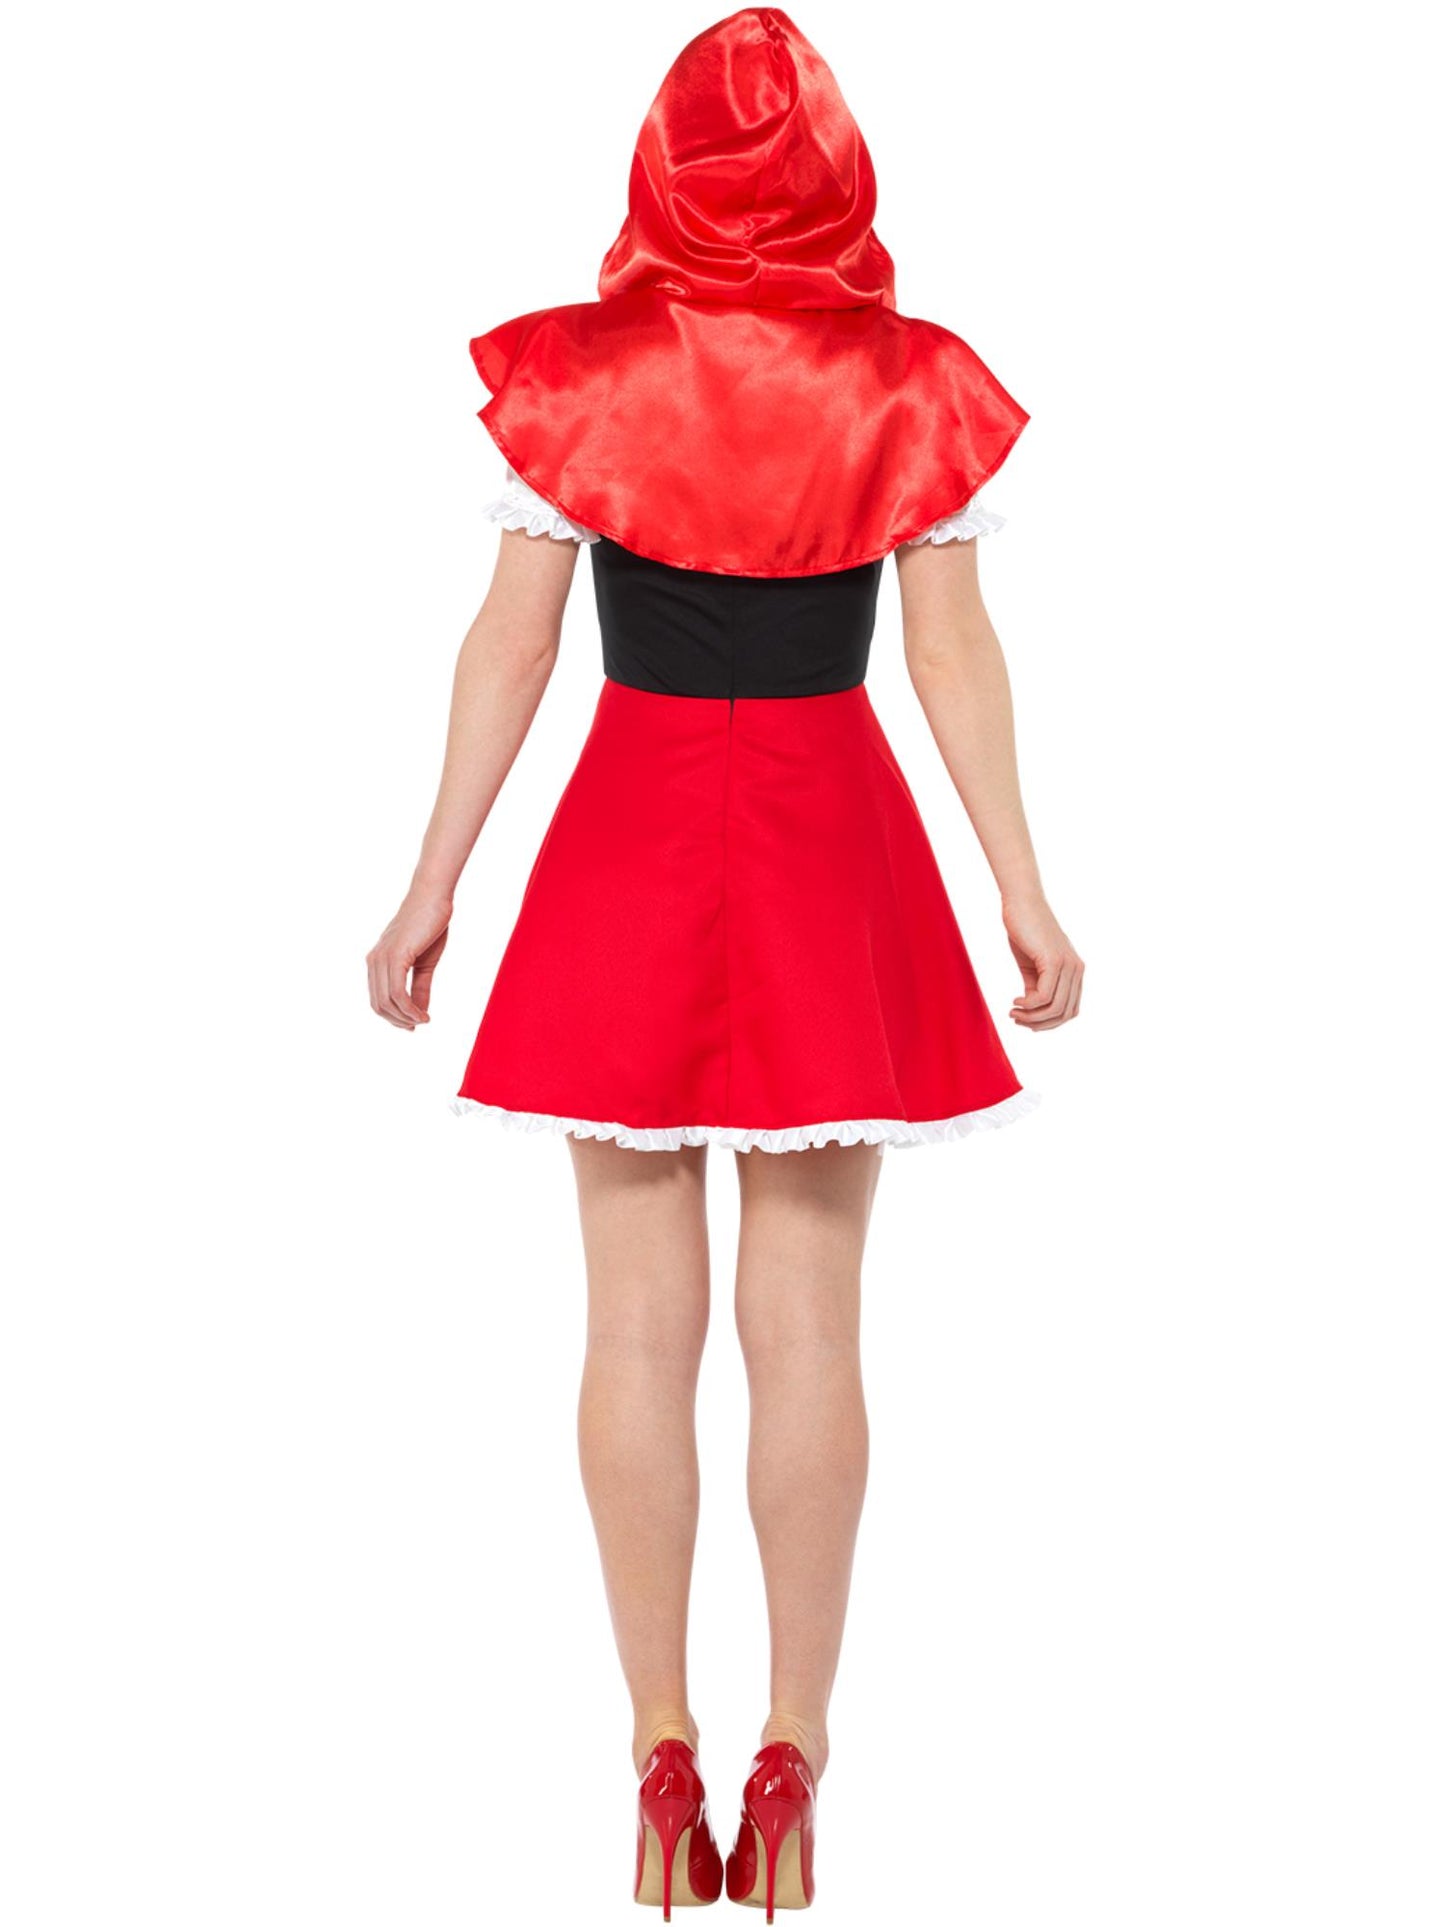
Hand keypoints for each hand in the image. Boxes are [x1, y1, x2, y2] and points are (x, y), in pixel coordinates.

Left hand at [367, 890, 451, 1029]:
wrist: (433, 898)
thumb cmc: (429, 925)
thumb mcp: (424, 964)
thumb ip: (420, 987)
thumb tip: (419, 1012)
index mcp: (377, 962)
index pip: (377, 999)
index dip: (393, 1017)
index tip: (413, 1025)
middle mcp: (374, 961)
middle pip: (379, 1005)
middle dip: (399, 1021)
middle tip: (419, 1025)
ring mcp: (382, 958)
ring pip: (387, 1002)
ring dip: (406, 1017)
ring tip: (424, 1020)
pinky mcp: (395, 956)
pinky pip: (397, 992)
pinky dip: (410, 1008)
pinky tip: (423, 1013)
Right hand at [1002, 892, 1084, 1029]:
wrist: (1020, 902)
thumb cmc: (1024, 929)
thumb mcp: (1032, 965)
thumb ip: (1036, 986)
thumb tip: (1032, 1010)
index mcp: (1074, 971)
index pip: (1070, 1010)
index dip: (1049, 1023)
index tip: (1026, 1021)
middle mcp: (1076, 969)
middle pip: (1064, 1013)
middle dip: (1039, 1024)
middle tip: (1016, 1019)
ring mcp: (1068, 965)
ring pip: (1055, 1008)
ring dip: (1031, 1017)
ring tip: (1014, 1012)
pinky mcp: (1054, 961)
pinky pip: (1044, 996)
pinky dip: (1028, 1005)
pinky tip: (1016, 1001)